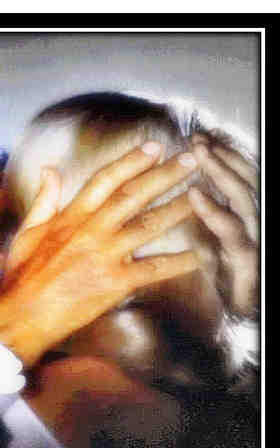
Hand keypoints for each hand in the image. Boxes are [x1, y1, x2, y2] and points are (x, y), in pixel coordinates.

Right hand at [0, 142, 199, 365]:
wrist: (23, 313)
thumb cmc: (22, 276)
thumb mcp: (28, 231)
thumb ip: (44, 199)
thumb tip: (51, 170)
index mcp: (70, 217)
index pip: (105, 180)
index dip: (131, 161)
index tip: (153, 147)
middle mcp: (91, 231)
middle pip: (133, 196)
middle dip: (164, 175)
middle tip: (190, 159)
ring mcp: (104, 256)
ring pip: (147, 226)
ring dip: (177, 209)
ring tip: (203, 197)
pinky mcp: (114, 282)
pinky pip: (152, 269)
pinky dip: (177, 262)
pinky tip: (198, 255)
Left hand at [190, 134, 258, 318]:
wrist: (243, 310)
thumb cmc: (228, 273)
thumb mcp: (215, 238)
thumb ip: (209, 214)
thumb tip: (192, 188)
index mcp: (246, 214)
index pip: (239, 176)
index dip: (223, 155)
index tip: (201, 137)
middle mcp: (254, 220)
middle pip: (243, 179)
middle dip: (222, 155)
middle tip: (198, 138)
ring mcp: (254, 236)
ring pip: (241, 196)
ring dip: (219, 172)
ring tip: (198, 153)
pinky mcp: (247, 257)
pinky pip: (230, 229)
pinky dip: (212, 209)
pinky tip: (195, 193)